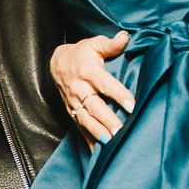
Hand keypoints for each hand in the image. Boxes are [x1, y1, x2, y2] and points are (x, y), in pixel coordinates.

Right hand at [50, 31, 133, 147]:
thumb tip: (126, 37)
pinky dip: (88, 140)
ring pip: (84, 119)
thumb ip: (110, 44)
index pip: (105, 83)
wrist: (56, 64)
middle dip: (106, 119)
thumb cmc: (80, 54)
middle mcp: (79, 88)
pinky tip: (97, 152)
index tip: (131, 105)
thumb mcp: (93, 44)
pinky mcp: (71, 111)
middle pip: (94, 106)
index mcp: (87, 71)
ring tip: (108, 141)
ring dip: (96, 131)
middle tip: (119, 130)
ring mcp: (73, 102)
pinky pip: (79, 127)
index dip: (118, 94)